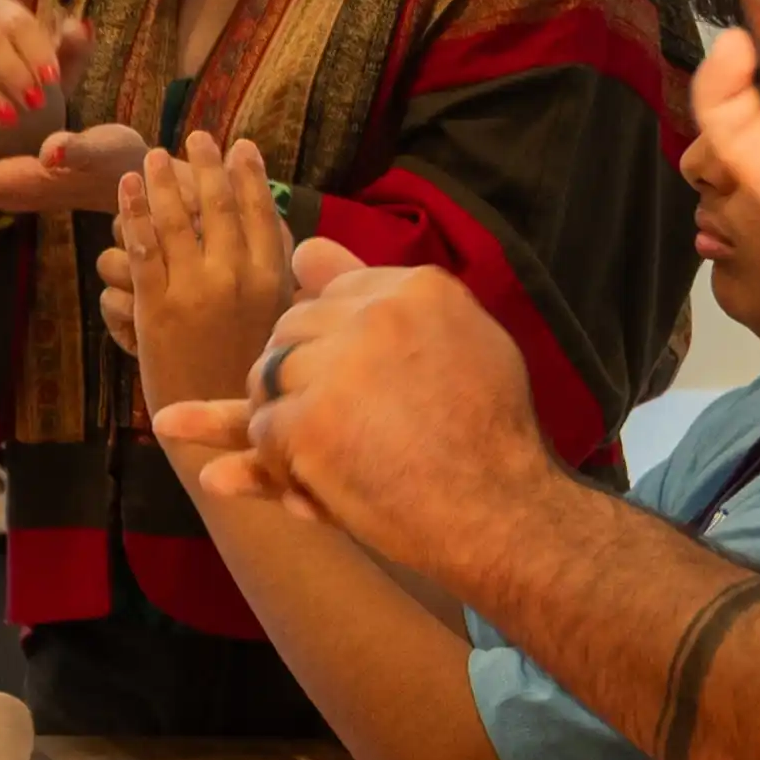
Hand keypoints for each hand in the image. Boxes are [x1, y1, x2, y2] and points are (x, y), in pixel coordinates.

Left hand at [98, 133, 296, 408]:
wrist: (218, 428)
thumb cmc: (254, 380)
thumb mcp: (285, 326)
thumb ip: (288, 283)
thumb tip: (296, 244)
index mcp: (273, 281)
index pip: (263, 213)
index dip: (250, 176)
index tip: (242, 146)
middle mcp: (236, 279)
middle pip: (219, 208)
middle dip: (205, 166)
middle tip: (196, 137)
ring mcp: (194, 291)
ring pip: (177, 221)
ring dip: (163, 180)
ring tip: (153, 157)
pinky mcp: (155, 308)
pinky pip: (142, 248)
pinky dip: (133, 213)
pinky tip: (126, 190)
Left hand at [154, 257, 555, 583]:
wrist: (498, 512)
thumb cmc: (486, 433)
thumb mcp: (459, 340)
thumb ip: (378, 294)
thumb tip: (302, 247)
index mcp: (417, 289)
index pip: (332, 294)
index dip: (335, 346)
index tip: (363, 385)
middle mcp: (375, 316)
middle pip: (290, 330)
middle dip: (301, 377)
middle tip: (345, 424)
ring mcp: (340, 369)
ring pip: (267, 377)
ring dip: (287, 418)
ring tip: (335, 452)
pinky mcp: (311, 425)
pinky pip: (261, 428)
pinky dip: (279, 462)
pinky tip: (319, 481)